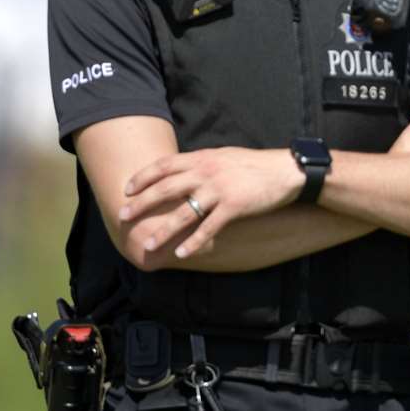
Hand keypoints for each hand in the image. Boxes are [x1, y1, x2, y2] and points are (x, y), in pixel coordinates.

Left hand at [118, 147, 303, 259]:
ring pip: (184, 213)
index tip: (127, 190)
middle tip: (123, 217)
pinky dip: (194, 242)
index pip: (164, 166)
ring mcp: (220, 190)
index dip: (143, 178)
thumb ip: (202, 163)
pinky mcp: (234, 207)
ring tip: (149, 245)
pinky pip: (209, 228)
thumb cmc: (255, 165)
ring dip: (163, 231)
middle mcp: (207, 173)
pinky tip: (183, 254)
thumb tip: (182, 170)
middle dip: (141, 204)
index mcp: (203, 158)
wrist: (286, 171)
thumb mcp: (224, 156)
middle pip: (165, 189)